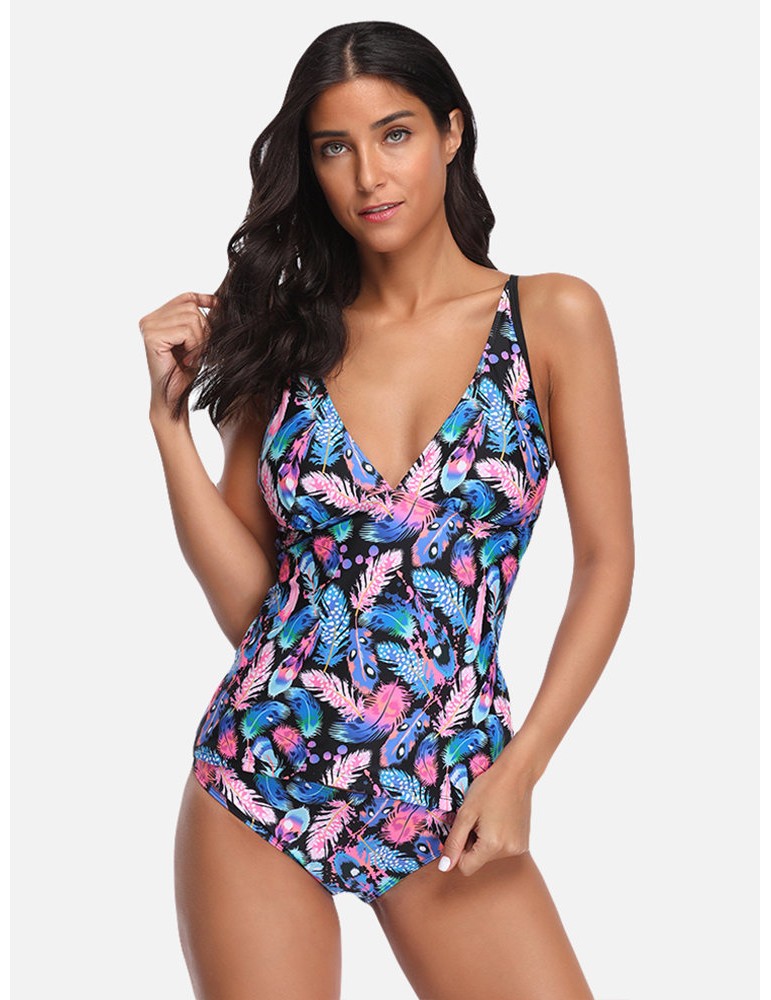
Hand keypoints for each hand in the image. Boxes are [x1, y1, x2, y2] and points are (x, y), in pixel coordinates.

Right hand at [138, 291, 216, 418]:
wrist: (174, 397)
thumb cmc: (185, 372)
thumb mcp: (196, 340)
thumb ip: (200, 320)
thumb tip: (219, 301)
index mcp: (156, 317)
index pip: (185, 298)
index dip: (204, 299)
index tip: (218, 306)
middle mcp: (149, 319)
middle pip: (191, 307)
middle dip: (204, 330)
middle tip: (199, 352)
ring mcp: (148, 326)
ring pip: (192, 318)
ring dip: (201, 341)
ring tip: (193, 358)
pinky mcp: (152, 337)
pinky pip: (187, 331)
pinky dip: (195, 347)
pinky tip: (188, 361)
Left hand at [437, 756, 534, 878]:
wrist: (516, 774)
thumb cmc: (489, 788)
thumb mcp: (465, 813)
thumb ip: (454, 842)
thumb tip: (445, 867)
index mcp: (492, 846)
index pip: (465, 867)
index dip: (459, 850)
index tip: (464, 829)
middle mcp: (509, 852)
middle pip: (478, 861)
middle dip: (472, 844)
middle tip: (477, 819)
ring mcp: (519, 849)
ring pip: (489, 855)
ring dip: (484, 841)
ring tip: (489, 817)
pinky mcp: (524, 843)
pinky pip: (501, 849)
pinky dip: (496, 838)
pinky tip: (499, 819)